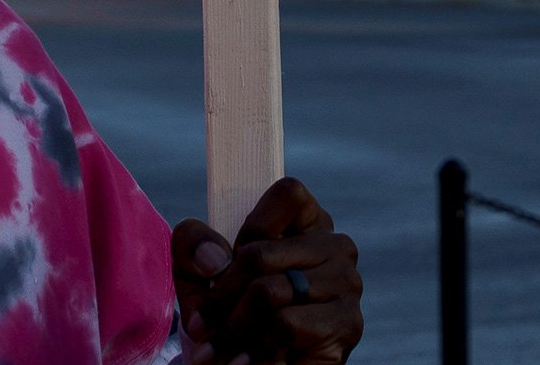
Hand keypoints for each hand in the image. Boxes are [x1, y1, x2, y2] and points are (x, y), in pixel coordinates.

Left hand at [171, 177, 362, 364]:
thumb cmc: (230, 314)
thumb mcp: (198, 275)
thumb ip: (192, 245)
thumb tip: (215, 258)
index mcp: (307, 222)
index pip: (289, 193)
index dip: (250, 228)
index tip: (229, 265)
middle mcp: (335, 246)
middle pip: (261, 253)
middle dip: (221, 298)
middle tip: (201, 328)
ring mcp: (346, 283)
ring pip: (268, 292)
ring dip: (232, 329)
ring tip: (216, 352)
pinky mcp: (347, 323)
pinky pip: (284, 325)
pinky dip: (255, 349)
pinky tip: (245, 361)